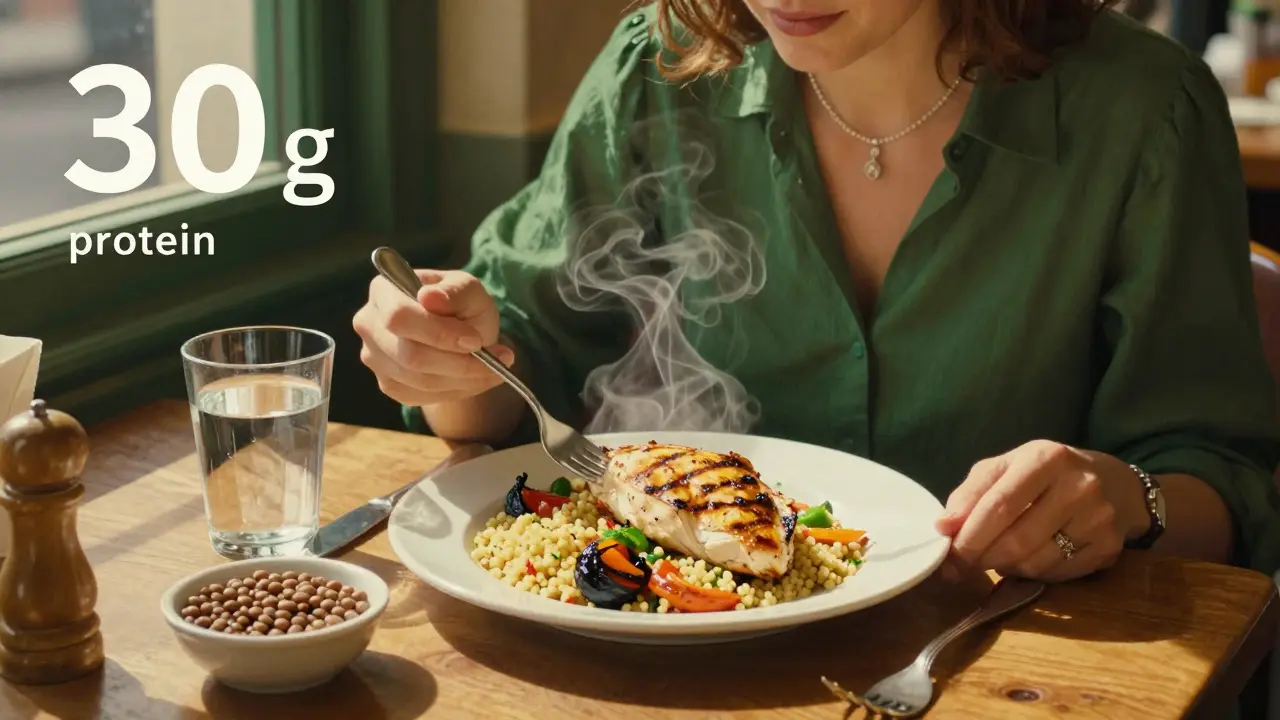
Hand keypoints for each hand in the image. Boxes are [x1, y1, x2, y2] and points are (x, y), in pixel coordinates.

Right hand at [353, 269, 514, 406]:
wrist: (461, 332)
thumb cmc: (462, 305)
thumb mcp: (469, 290)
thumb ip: (454, 291)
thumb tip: (429, 297)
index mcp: (383, 290)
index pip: (399, 317)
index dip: (438, 333)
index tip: (475, 340)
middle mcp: (369, 324)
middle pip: (409, 355)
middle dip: (458, 362)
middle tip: (496, 359)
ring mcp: (374, 357)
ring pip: (418, 380)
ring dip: (463, 379)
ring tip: (494, 368)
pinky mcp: (387, 384)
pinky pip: (421, 396)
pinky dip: (455, 390)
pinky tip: (474, 377)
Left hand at [934, 440, 1148, 581]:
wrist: (1115, 484)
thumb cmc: (1048, 474)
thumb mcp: (1007, 468)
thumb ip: (971, 493)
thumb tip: (943, 527)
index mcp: (1045, 458)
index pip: (998, 505)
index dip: (968, 536)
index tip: (947, 554)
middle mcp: (1078, 486)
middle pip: (1016, 539)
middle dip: (981, 558)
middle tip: (961, 567)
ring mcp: (1098, 519)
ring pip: (1035, 563)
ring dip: (1005, 568)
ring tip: (997, 557)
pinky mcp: (1109, 547)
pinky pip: (1056, 574)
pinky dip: (1032, 574)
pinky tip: (1027, 560)